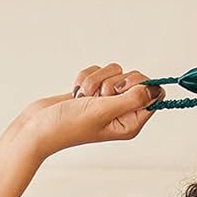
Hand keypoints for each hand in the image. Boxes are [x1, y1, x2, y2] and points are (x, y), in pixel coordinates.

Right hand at [15, 61, 165, 157]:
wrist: (39, 126)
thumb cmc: (70, 125)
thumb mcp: (104, 111)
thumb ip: (132, 99)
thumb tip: (156, 90)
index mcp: (131, 123)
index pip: (153, 96)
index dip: (141, 85)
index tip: (123, 88)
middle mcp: (122, 112)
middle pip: (135, 79)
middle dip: (114, 81)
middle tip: (100, 96)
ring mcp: (107, 101)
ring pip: (114, 72)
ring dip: (95, 80)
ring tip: (84, 98)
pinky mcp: (93, 91)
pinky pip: (98, 71)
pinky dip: (85, 78)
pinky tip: (76, 94)